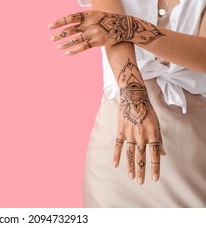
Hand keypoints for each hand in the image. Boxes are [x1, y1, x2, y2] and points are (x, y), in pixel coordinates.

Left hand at [48, 10, 164, 53]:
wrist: (124, 26)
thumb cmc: (106, 19)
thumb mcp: (95, 14)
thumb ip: (82, 18)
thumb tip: (68, 22)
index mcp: (88, 14)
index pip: (70, 18)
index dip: (59, 22)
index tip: (49, 26)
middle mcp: (90, 23)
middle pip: (71, 29)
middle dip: (59, 34)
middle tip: (51, 38)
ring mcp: (94, 33)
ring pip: (76, 39)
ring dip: (65, 43)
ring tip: (57, 46)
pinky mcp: (98, 41)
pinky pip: (83, 47)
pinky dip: (74, 50)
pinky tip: (67, 53)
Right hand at [114, 60, 165, 183]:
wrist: (134, 97)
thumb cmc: (148, 111)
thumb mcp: (157, 125)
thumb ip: (159, 140)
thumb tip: (163, 154)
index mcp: (153, 134)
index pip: (155, 155)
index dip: (155, 168)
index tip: (154, 178)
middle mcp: (141, 136)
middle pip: (141, 157)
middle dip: (142, 171)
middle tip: (141, 182)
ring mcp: (130, 134)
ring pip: (130, 154)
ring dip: (130, 166)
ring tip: (131, 177)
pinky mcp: (121, 131)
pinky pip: (118, 146)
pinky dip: (116, 155)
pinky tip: (115, 165)